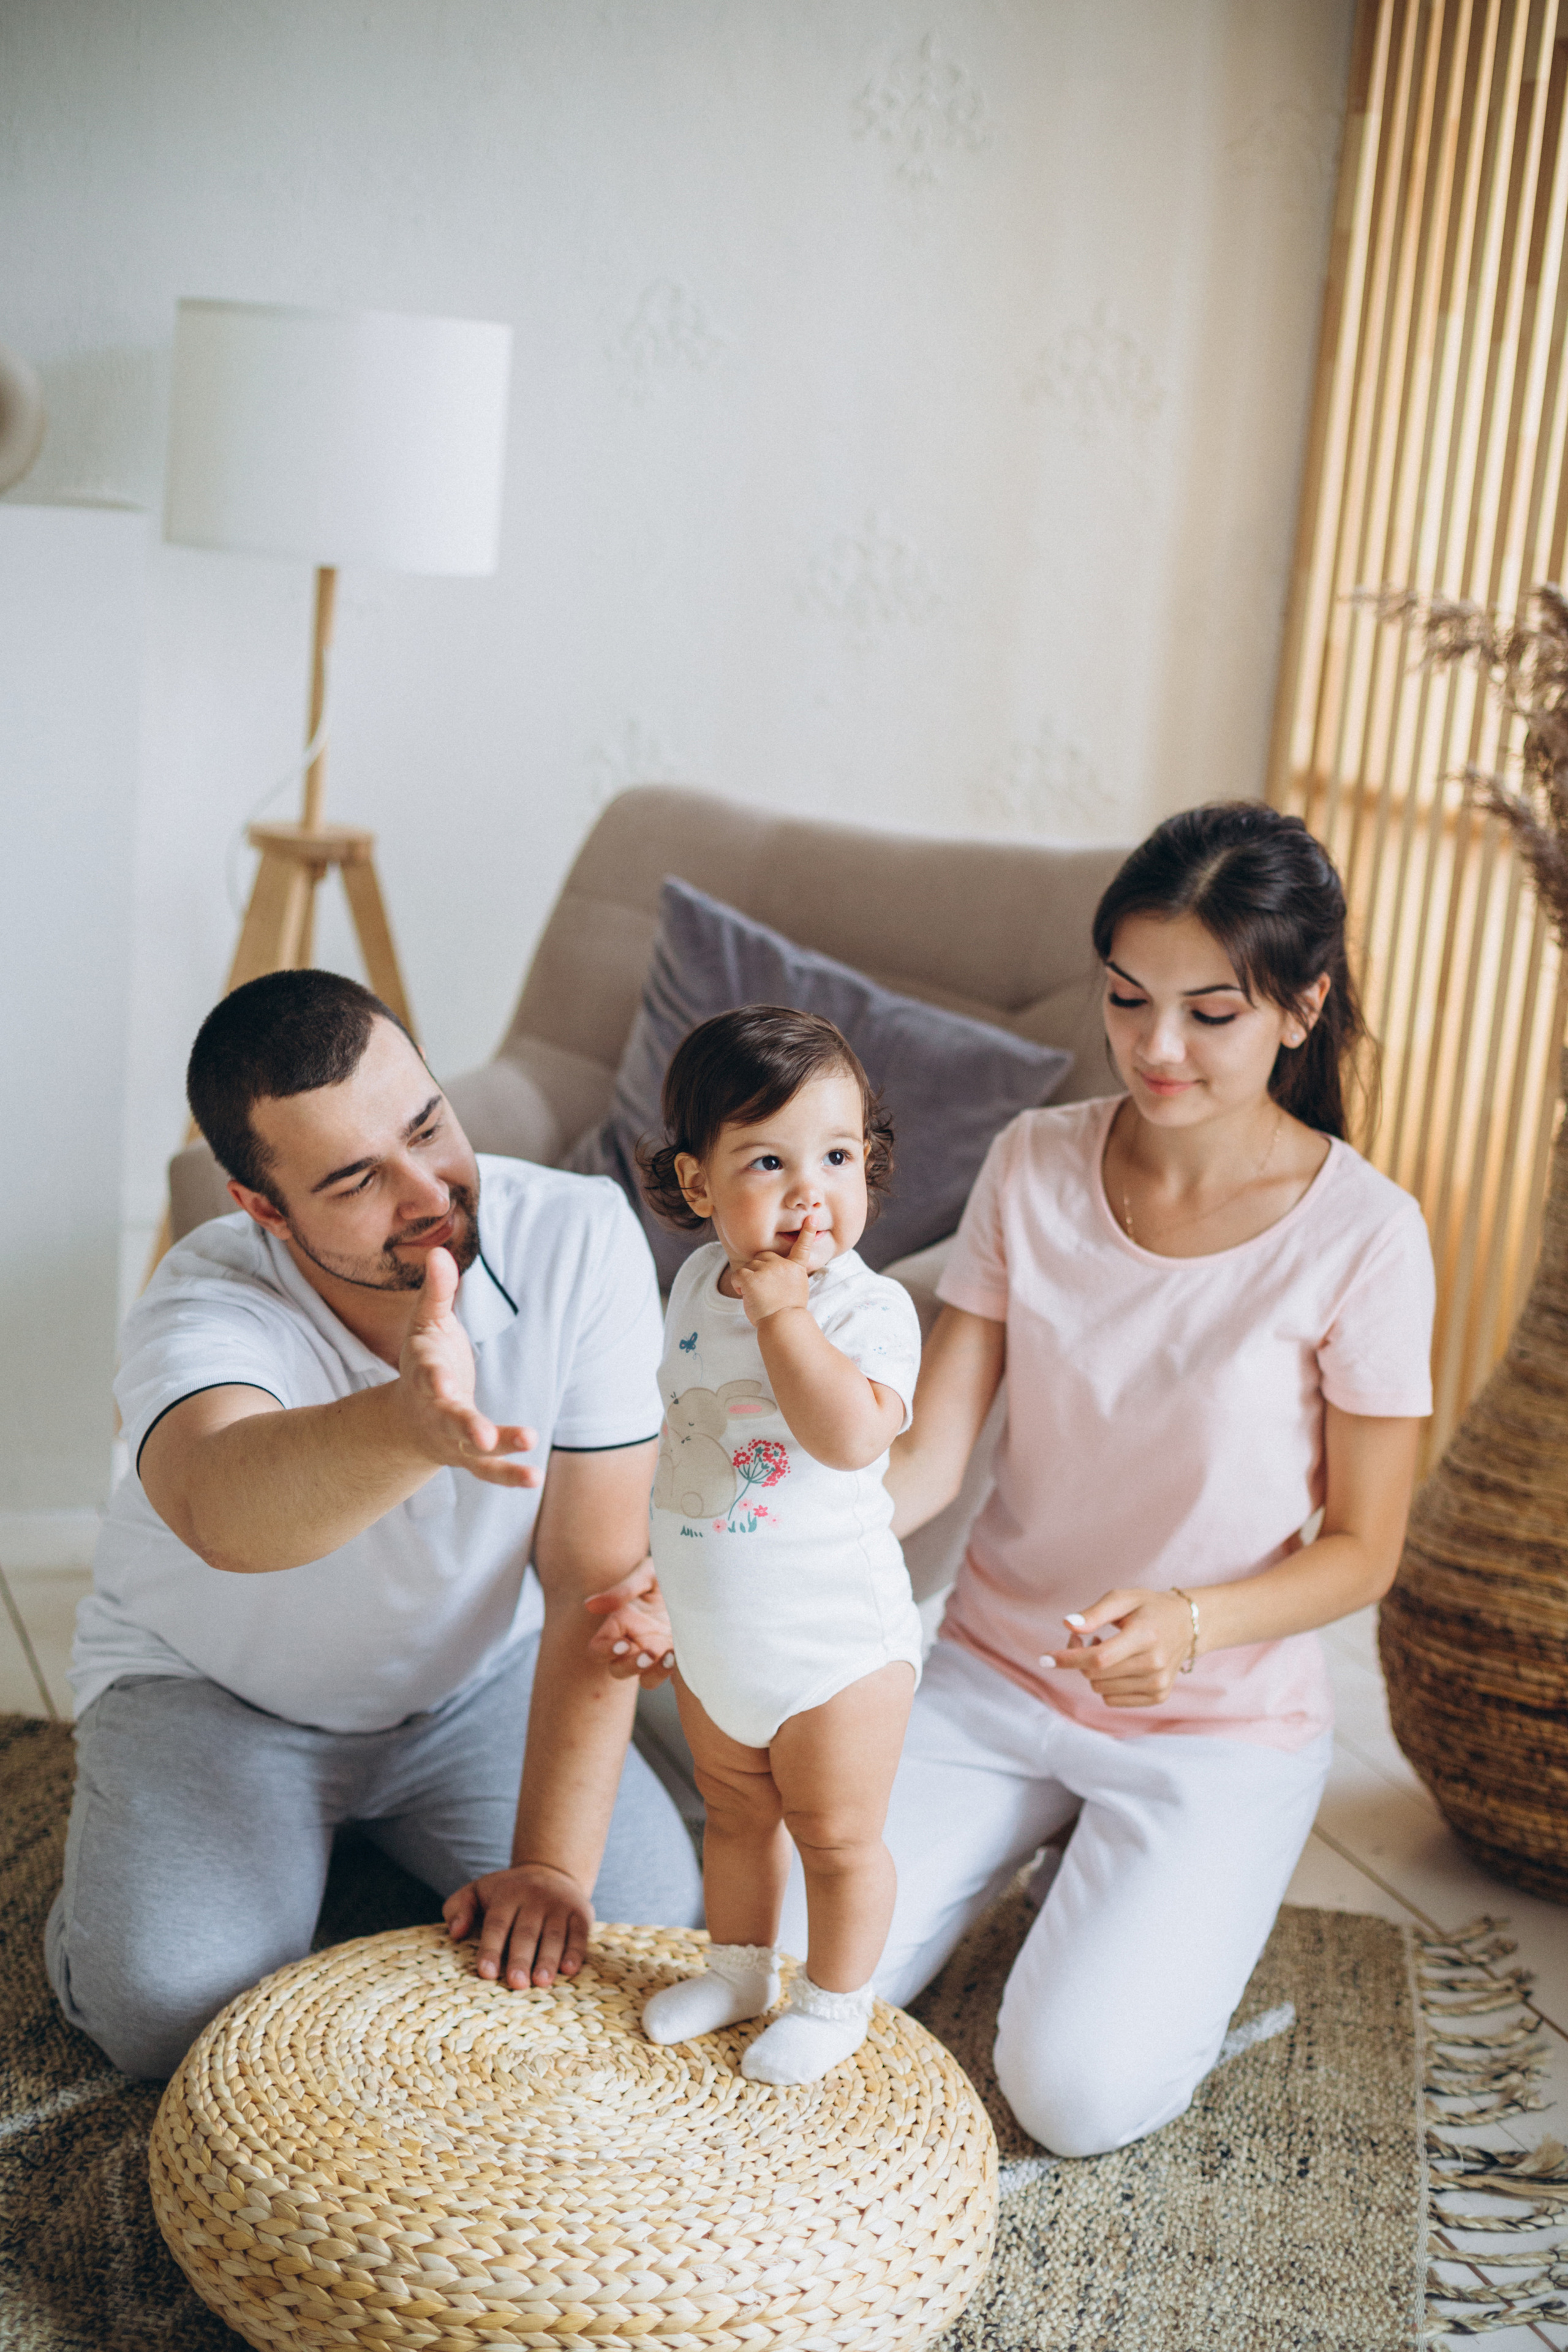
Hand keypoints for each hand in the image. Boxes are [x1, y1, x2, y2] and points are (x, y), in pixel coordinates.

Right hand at [396, 1247, 539, 1485]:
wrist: (409, 1418)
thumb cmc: (426, 1361)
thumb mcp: (427, 1325)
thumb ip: (437, 1293)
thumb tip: (438, 1252)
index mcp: (426, 1374)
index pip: (428, 1376)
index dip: (435, 1380)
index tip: (443, 1384)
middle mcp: (437, 1410)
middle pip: (450, 1419)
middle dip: (466, 1425)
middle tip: (484, 1435)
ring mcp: (454, 1437)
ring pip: (474, 1449)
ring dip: (499, 1449)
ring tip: (529, 1442)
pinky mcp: (471, 1456)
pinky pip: (489, 1471)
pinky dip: (510, 1476)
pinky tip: (535, 1480)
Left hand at [442, 1861, 592, 1987]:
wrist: (551, 1871)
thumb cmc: (508, 1892)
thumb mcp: (478, 1890)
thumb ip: (458, 1908)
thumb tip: (455, 1933)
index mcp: (507, 1895)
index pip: (497, 1923)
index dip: (491, 1948)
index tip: (485, 1972)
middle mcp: (535, 1898)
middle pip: (526, 1932)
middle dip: (521, 1958)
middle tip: (516, 1983)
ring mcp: (560, 1905)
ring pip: (554, 1934)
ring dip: (548, 1959)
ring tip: (541, 1982)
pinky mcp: (581, 1913)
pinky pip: (579, 1933)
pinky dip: (575, 1952)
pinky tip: (569, 1969)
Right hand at [585, 1557, 675, 1687]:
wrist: (699, 1579)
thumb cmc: (666, 1572)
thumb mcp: (646, 1574)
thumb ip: (622, 1590)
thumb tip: (589, 1605)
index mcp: (619, 1622)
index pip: (598, 1649)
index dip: (605, 1651)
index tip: (624, 1644)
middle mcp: (634, 1641)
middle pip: (617, 1669)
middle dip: (630, 1667)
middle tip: (649, 1654)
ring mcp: (654, 1651)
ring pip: (644, 1679)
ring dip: (654, 1674)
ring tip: (670, 1657)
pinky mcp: (675, 1656)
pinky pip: (669, 1676)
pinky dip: (672, 1672)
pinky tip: (681, 1656)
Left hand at [733, 1214, 820, 1327]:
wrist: (784, 1324)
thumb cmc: (787, 1315)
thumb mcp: (795, 1292)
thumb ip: (787, 1279)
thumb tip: (774, 1278)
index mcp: (796, 1269)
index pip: (802, 1247)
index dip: (807, 1232)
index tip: (811, 1217)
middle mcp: (783, 1265)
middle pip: (763, 1257)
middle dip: (759, 1270)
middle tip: (763, 1290)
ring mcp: (768, 1269)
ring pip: (749, 1266)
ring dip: (748, 1280)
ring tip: (756, 1297)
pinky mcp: (753, 1277)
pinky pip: (738, 1274)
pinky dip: (738, 1285)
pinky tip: (746, 1295)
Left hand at [1038, 1588, 1195, 1707]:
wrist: (1188, 1625)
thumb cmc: (1149, 1608)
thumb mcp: (1123, 1599)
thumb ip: (1095, 1613)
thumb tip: (1068, 1625)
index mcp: (1145, 1636)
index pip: (1099, 1658)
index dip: (1068, 1659)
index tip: (1044, 1659)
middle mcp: (1154, 1664)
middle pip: (1095, 1674)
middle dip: (1079, 1658)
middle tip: (1086, 1639)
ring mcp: (1158, 1683)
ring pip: (1100, 1689)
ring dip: (1093, 1671)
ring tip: (1107, 1649)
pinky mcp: (1158, 1696)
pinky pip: (1112, 1699)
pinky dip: (1106, 1684)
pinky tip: (1118, 1664)